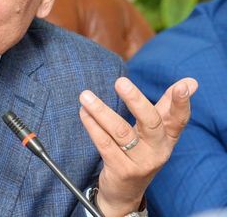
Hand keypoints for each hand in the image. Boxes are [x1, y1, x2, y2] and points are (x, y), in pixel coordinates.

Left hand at [78, 77, 197, 216]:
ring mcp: (140, 162)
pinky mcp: (121, 170)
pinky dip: (92, 126)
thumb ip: (168, 106)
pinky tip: (84, 113)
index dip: (181, 103)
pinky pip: (105, 144)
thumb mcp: (156, 132)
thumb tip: (190, 82)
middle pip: (150, 122)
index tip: (183, 87)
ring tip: (85, 96)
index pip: (179, 119)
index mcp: (168, 138)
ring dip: (101, 111)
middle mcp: (157, 150)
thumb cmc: (141, 153)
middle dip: (135, 100)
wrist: (125, 192)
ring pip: (121, 132)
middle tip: (120, 81)